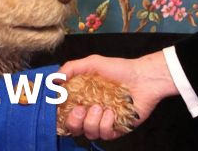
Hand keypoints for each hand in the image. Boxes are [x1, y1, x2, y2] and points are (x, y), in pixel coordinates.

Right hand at [58, 52, 178, 139]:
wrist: (143, 77)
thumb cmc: (119, 70)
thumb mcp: (92, 63)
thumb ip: (71, 68)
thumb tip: (53, 79)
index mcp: (82, 100)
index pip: (65, 114)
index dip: (60, 116)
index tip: (61, 109)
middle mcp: (91, 113)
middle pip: (74, 129)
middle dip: (74, 121)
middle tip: (81, 109)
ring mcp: (104, 122)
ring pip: (89, 133)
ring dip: (92, 121)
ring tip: (101, 106)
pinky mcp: (117, 128)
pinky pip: (105, 135)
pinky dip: (106, 123)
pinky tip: (112, 112)